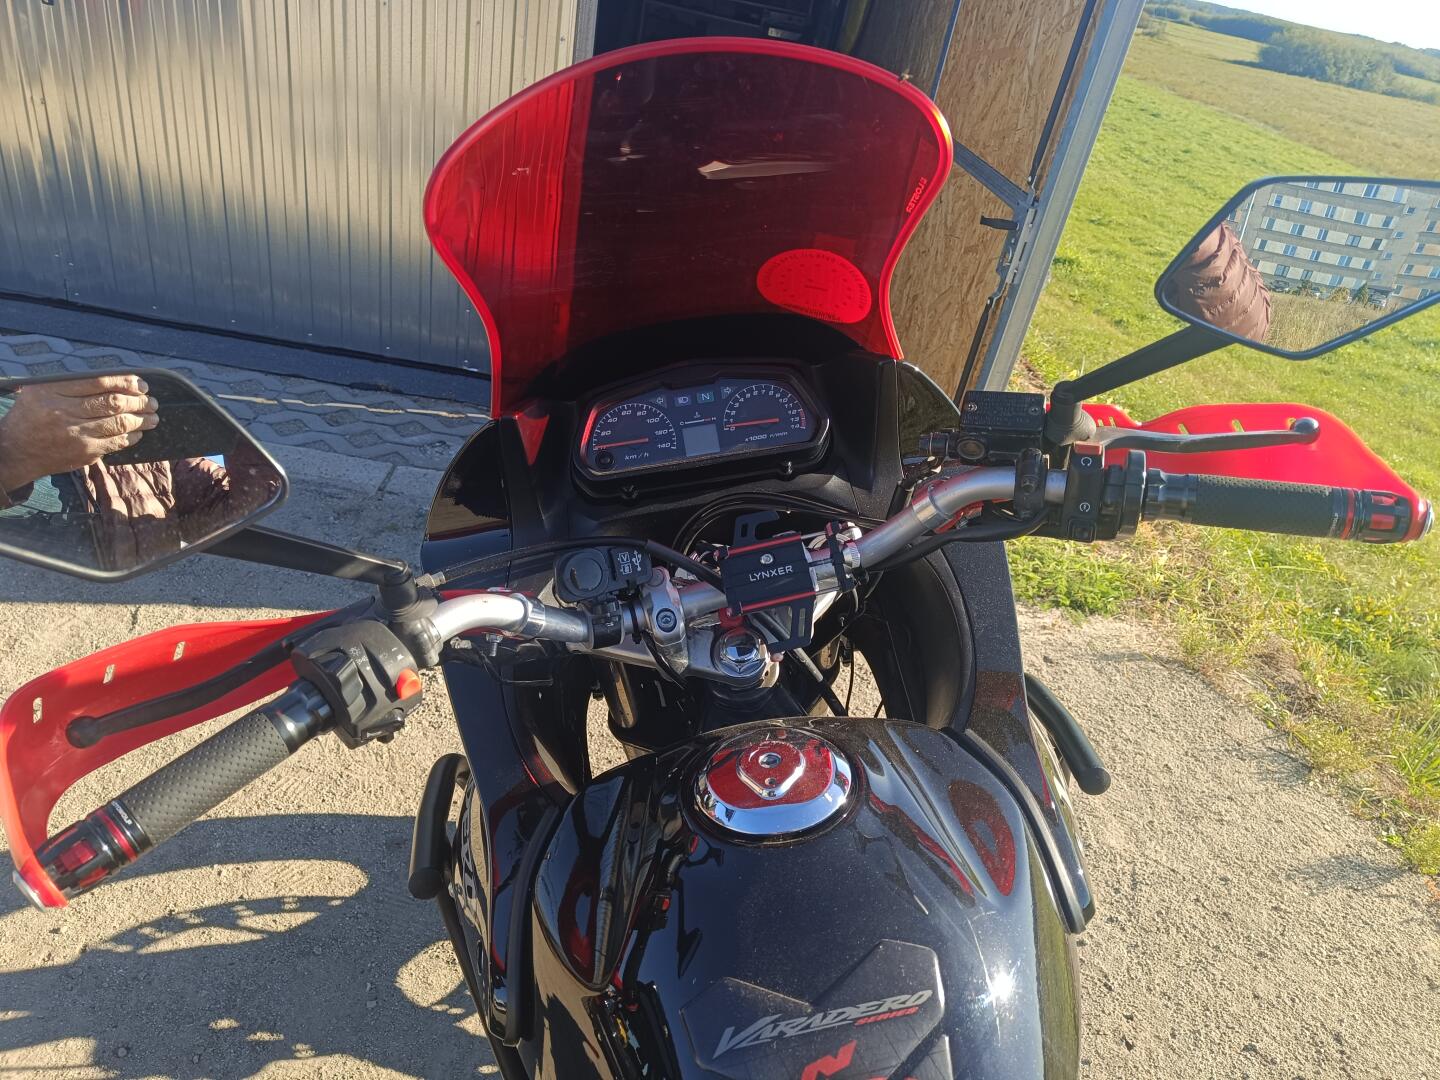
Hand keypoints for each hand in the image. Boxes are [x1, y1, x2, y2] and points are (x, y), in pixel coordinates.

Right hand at [0, 375, 159, 494]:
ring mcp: (76, 434)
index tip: (140, 384)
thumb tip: (115, 379)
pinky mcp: (84, 453)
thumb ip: (70, 383)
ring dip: (141, 419)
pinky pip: (116, 442)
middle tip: (151, 401)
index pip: (98, 382)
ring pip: (119, 423)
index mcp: (53, 391)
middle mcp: (64, 412)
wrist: (16, 451)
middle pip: (113, 403)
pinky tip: (139, 432)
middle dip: (139, 401)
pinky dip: (132, 436)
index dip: (125, 382)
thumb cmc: (32, 416)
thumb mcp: (40, 391)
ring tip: (152, 416)